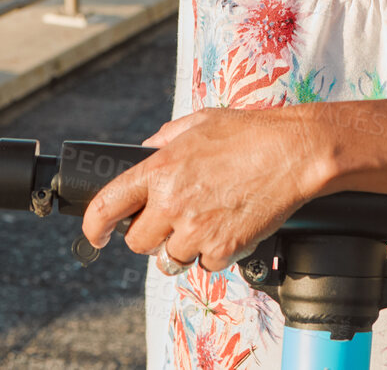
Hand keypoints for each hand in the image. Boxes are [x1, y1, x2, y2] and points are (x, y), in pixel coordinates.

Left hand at [81, 107, 332, 271]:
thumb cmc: (250, 133)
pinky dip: (214, 253)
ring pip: (170, 259)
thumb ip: (166, 139)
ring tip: (205, 223)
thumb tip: (148, 149)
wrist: (293, 153)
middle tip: (171, 221)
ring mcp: (197, 230)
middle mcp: (172, 203)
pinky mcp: (223, 249)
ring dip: (182, 248)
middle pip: (137, 243)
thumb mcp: (199, 122)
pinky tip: (228, 227)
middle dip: (150, 235)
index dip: (93, 226)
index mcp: (160, 170)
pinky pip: (206, 265)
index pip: (107, 206)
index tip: (95, 234)